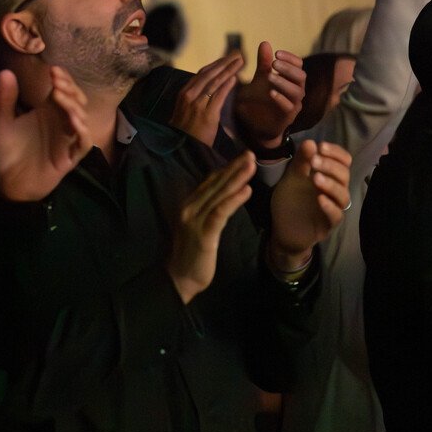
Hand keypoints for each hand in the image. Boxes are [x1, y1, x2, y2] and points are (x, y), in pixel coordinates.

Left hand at [0, 67, 92, 201]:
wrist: (5, 182)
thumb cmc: (4, 151)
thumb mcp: (0, 121)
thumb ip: (5, 99)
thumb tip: (5, 71)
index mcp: (47, 112)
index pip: (63, 91)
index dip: (63, 80)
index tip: (53, 71)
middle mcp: (60, 123)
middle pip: (76, 102)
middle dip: (70, 90)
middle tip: (58, 82)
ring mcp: (67, 140)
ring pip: (81, 119)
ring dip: (74, 106)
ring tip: (60, 97)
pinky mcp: (70, 157)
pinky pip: (83, 143)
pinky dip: (82, 131)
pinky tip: (74, 122)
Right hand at [166, 152, 255, 303]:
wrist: (180, 278)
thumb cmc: (193, 253)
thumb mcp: (200, 225)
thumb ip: (209, 208)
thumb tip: (226, 193)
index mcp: (190, 204)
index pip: (210, 181)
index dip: (227, 168)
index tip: (244, 156)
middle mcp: (189, 208)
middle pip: (215, 183)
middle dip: (234, 167)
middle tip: (251, 153)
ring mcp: (194, 220)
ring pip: (219, 194)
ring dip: (236, 178)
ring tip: (252, 164)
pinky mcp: (203, 234)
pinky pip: (220, 213)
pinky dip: (233, 200)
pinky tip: (247, 190)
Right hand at [169, 54, 240, 145]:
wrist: (183, 149)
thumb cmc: (186, 132)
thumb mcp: (186, 111)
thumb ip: (196, 98)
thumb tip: (207, 89)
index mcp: (184, 93)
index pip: (202, 74)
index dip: (216, 64)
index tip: (227, 58)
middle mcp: (189, 95)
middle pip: (209, 73)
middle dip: (224, 62)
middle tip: (237, 54)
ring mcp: (197, 104)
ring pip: (215, 82)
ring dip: (229, 70)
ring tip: (240, 61)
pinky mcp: (207, 114)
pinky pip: (218, 96)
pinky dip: (227, 86)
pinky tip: (235, 78)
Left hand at [233, 42, 306, 149]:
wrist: (258, 123)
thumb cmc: (263, 97)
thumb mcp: (261, 78)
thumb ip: (264, 63)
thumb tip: (265, 43)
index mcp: (293, 79)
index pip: (299, 65)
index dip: (290, 58)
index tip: (277, 53)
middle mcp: (298, 90)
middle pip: (301, 76)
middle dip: (288, 69)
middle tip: (274, 63)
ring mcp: (295, 104)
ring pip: (297, 92)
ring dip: (284, 83)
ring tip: (271, 78)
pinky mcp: (288, 117)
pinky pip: (289, 107)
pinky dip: (281, 99)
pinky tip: (271, 93)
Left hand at [268, 140, 352, 269]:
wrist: (282, 229)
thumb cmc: (290, 201)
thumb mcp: (292, 178)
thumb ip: (301, 162)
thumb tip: (311, 142)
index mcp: (329, 177)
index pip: (344, 161)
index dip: (336, 153)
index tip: (321, 146)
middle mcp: (335, 191)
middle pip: (344, 176)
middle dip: (331, 166)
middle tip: (315, 161)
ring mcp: (333, 209)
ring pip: (343, 195)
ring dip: (331, 185)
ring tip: (315, 178)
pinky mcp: (328, 225)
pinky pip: (336, 215)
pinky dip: (329, 206)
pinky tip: (319, 199)